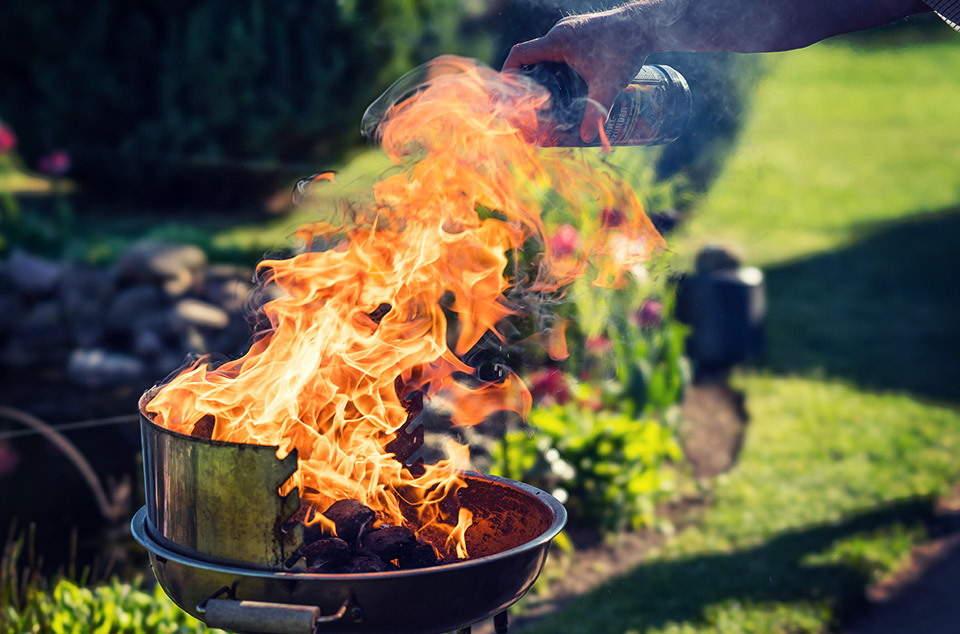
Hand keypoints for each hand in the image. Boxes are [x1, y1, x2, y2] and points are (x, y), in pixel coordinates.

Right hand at [502, 9, 650, 142]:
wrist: (647, 25)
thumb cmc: (626, 49)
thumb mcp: (609, 83)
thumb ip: (597, 111)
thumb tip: (586, 138)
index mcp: (558, 41)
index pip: (520, 54)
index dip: (508, 72)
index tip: (506, 92)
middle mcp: (560, 33)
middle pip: (530, 56)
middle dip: (525, 80)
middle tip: (526, 103)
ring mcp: (570, 30)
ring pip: (545, 53)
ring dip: (540, 73)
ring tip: (544, 98)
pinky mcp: (580, 33)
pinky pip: (558, 49)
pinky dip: (554, 66)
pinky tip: (564, 84)